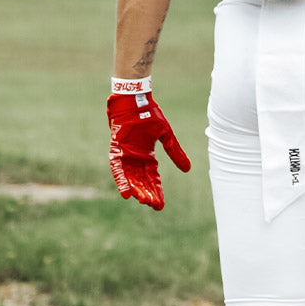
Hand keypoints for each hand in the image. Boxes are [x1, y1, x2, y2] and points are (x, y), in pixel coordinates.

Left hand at [107, 90, 190, 209]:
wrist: (135, 100)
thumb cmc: (150, 114)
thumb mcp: (166, 135)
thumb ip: (175, 152)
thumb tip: (188, 169)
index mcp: (147, 156)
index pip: (153, 178)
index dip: (157, 191)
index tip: (160, 205)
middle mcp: (135, 159)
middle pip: (142, 182)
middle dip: (147, 194)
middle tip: (153, 205)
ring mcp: (125, 156)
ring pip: (130, 179)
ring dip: (136, 190)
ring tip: (142, 201)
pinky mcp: (116, 151)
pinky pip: (117, 170)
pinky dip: (122, 181)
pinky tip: (126, 193)